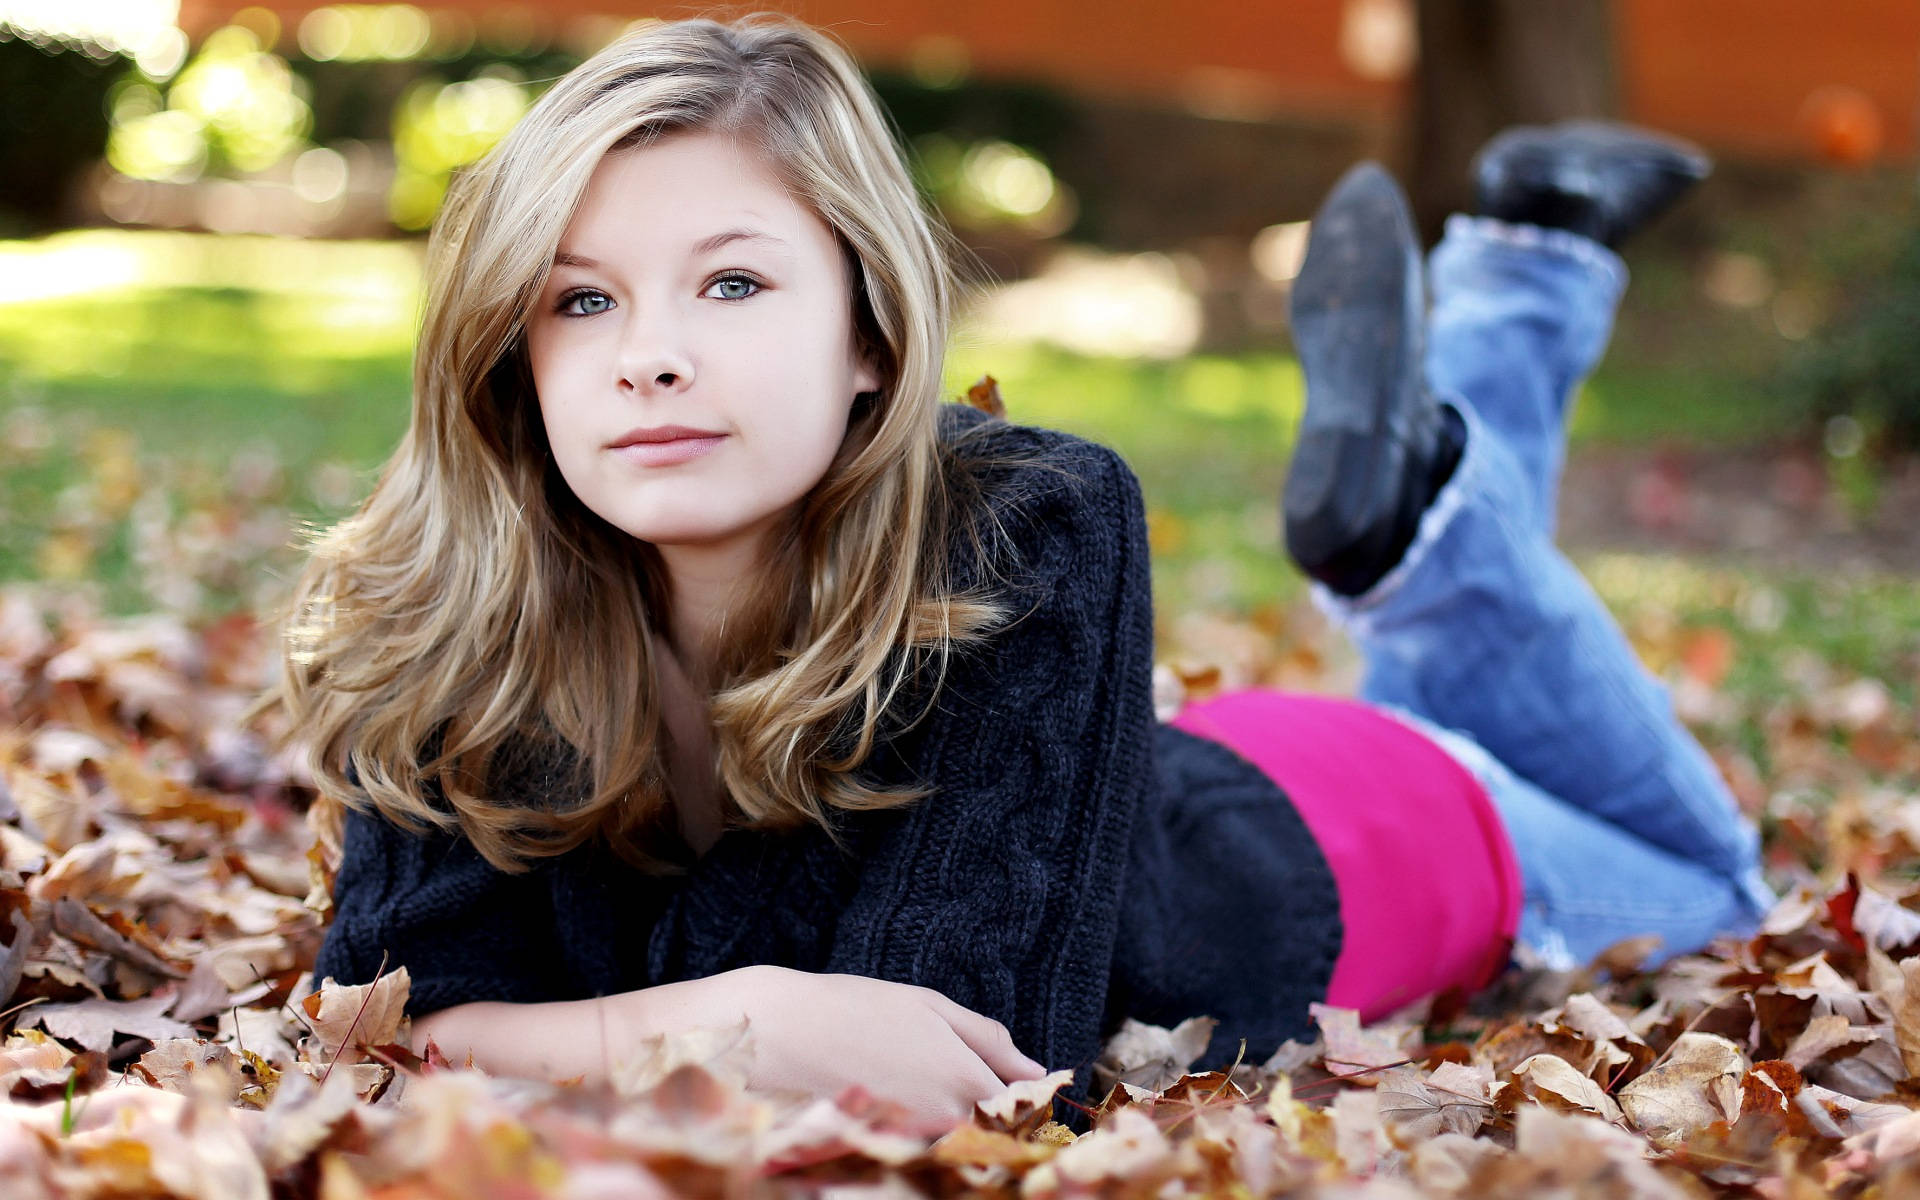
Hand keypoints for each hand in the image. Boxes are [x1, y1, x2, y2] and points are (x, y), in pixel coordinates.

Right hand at [626, 965, 1049, 1135]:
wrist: (769, 1034)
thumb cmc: (849, 1008)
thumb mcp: (926, 1006)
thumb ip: (988, 1038)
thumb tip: (1038, 1068)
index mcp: (966, 1081)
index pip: (1020, 1110)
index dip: (1019, 1105)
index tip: (1008, 1098)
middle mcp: (945, 1122)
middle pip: (991, 1139)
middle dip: (987, 1125)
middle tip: (956, 1103)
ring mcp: (911, 1147)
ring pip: (953, 1152)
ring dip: (951, 1137)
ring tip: (918, 1106)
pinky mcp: (877, 1159)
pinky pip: (914, 1161)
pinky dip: (913, 1147)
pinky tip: (894, 1122)